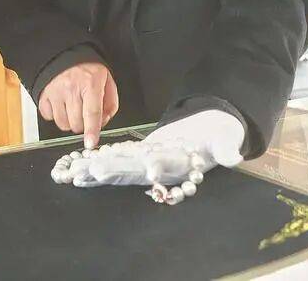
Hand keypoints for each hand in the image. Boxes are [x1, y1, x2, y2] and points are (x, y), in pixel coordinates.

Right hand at [38, 62, 118, 148]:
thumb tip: (104, 122)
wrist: (65, 54)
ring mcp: (56, 92)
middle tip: (84, 114)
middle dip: (83, 125)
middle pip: (76, 123)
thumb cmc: (87, 69)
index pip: (92, 113)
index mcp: (90, 84)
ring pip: (63, 124)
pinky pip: (49, 117)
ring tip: (73, 109)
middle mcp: (71, 88)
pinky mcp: (44, 95)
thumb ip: (110, 103)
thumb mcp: (107, 81)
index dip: (92, 131)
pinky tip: (61, 105)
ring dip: (69, 122)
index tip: (91, 143)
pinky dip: (56, 116)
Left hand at [56, 111, 245, 188]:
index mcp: (178, 165)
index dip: (136, 169)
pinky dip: (98, 162)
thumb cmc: (221, 135)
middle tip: (83, 174)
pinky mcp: (140, 155)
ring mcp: (148, 163)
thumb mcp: (227, 138)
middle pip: (130, 171)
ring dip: (96, 171)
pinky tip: (79, 165)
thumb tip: (235, 156)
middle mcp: (159, 169)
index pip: (156, 168)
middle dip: (107, 172)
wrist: (213, 133)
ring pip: (118, 168)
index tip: (116, 170)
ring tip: (72, 174)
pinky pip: (116, 160)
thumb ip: (227, 147)